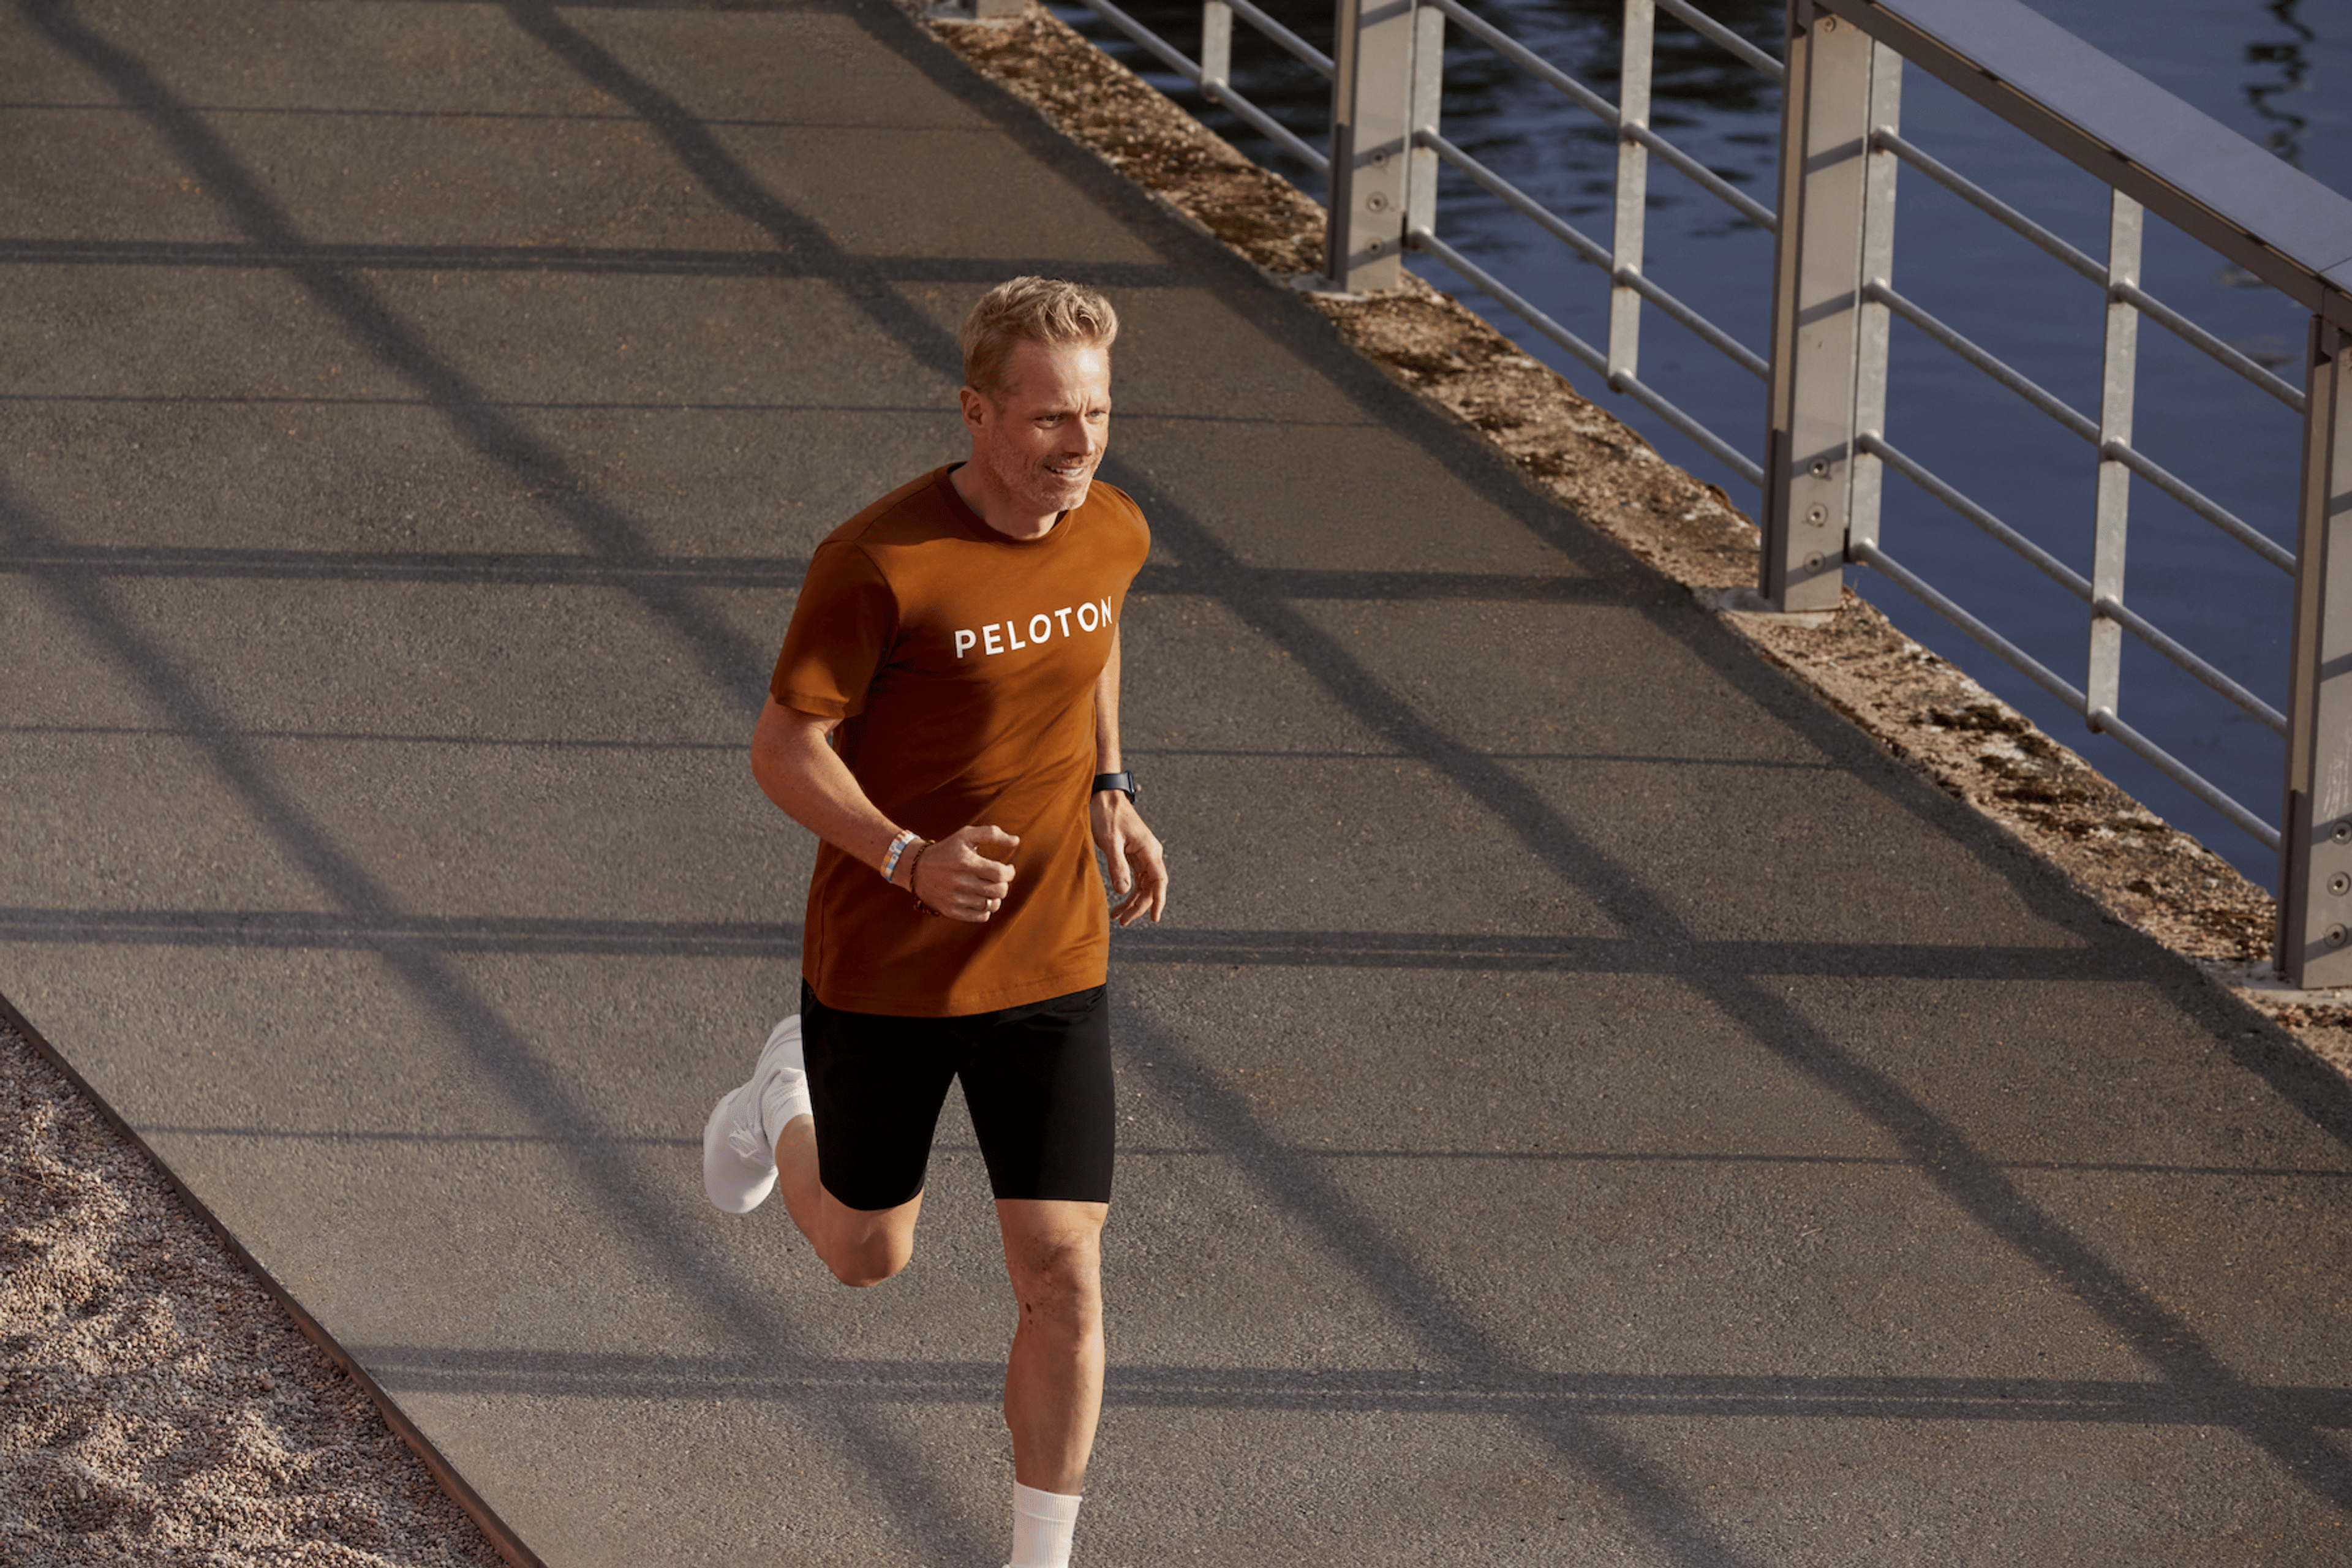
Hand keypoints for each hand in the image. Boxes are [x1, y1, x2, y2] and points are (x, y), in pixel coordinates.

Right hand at [911, 824, 1018, 922]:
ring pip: (991, 905)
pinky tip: (981, 899)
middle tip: (998, 880)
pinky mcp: (951, 911)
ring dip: (995, 897)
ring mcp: (955, 898)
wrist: (916, 869)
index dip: (1010, 872)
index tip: (1008, 869)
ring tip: (989, 889)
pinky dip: (986, 909)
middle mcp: (960, 881)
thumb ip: (992, 834)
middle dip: (1004, 885)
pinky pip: (981, 917)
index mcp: (965, 861)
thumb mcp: (966, 835)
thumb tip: (1016, 841)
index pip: (1000, 873)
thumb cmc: (948, 850)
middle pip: (999, 891)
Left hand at [1090, 792, 1167, 926]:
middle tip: (1122, 921)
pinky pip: (1136, 877)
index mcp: (1149, 850)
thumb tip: (1123, 891)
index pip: (1159, 881)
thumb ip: (1117, 866)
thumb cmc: (1107, 814)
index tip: (1154, 919)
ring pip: (1143, 884)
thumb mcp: (1110, 841)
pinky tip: (1120, 899)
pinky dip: (1129, 890)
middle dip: (1138, 906)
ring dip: (1132, 901)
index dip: (1158, 901)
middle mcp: (1150, 853)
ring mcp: (1143, 854)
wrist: (1105, 796)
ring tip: (1118, 916)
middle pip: (1150, 887)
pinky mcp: (1134, 854)